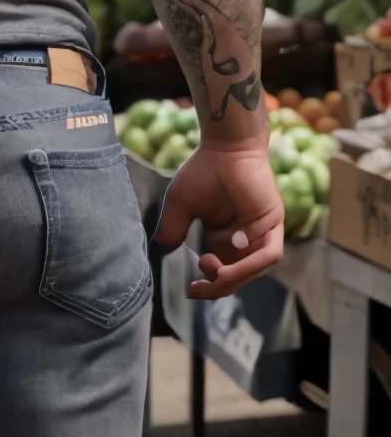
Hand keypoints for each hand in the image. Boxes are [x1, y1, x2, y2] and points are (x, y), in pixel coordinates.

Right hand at [154, 142, 283, 299]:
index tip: (189, 290)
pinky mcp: (273, 222)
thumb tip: (165, 251)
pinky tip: (230, 250)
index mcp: (224, 240)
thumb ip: (172, 228)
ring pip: (254, 270)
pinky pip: (270, 254)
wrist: (225, 146)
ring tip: (213, 270)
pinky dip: (252, 260)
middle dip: (218, 287)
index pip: (221, 274)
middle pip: (238, 277)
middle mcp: (244, 240)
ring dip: (234, 276)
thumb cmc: (203, 171)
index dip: (208, 287)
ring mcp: (261, 233)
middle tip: (198, 286)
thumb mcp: (180, 205)